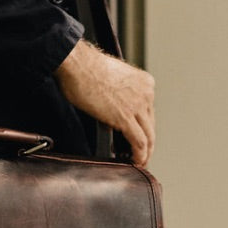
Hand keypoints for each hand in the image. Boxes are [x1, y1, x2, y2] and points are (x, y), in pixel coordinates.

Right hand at [54, 40, 154, 166]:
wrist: (77, 64)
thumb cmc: (85, 69)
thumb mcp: (111, 81)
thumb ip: (117, 97)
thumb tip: (112, 117)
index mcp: (144, 82)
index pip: (148, 112)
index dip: (143, 129)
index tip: (136, 140)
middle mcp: (146, 92)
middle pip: (151, 126)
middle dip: (147, 144)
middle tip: (140, 156)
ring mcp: (138, 105)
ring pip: (149, 136)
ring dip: (145, 153)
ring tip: (138, 163)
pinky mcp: (126, 117)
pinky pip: (139, 142)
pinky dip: (139, 155)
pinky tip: (134, 161)